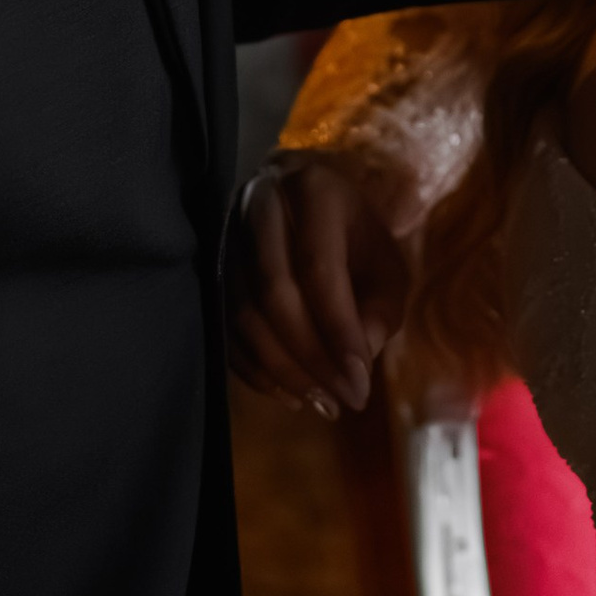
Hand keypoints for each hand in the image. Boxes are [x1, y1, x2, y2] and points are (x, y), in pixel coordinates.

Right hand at [226, 155, 408, 415]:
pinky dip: (252, 368)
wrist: (311, 210)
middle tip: (336, 402)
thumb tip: (356, 361)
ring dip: (280, 369)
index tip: (358, 385)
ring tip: (317, 403)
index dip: (338, 331)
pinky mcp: (209, 266)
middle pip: (273, 292)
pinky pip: (223, 326)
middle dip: (308, 357)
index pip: (318, 268)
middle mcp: (261, 206)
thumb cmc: (358, 240)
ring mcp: (227, 235)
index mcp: (313, 191)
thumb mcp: (387, 266)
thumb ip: (380, 310)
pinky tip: (286, 393)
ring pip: (242, 313)